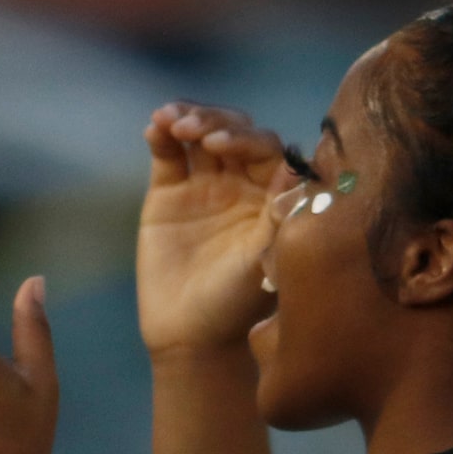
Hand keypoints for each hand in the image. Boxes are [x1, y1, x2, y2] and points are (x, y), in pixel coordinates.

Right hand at [137, 101, 294, 357]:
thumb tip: (296, 169)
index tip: (220, 145)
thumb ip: (280, 215)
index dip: (244, 139)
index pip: (264, 148)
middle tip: (194, 130)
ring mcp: (205, 183)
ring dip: (187, 118)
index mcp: (272, 193)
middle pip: (232, 131)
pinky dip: (162, 136)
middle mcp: (242, 182)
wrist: (192, 335)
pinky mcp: (169, 190)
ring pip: (199, 134)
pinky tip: (155, 128)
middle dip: (214, 122)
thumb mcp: (264, 260)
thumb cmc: (238, 303)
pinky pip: (168, 154)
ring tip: (170, 121)